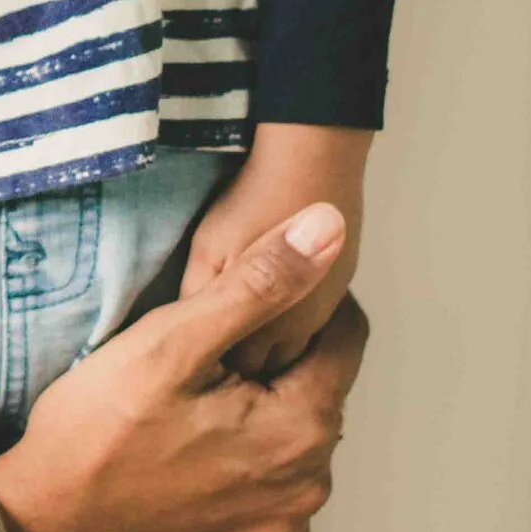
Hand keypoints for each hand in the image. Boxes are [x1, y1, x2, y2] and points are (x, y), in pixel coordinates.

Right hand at [0, 205, 363, 531]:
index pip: (344, 340)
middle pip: (314, 400)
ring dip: (256, 433)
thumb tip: (328, 229)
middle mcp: (306, 493)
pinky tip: (182, 475)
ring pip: (288, 456)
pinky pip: (263, 509)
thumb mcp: (168, 343)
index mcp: (301, 430)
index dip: (300, 308)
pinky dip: (237, 487)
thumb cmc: (92, 439)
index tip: (246, 304)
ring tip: (183, 423)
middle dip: (273, 375)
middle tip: (197, 368)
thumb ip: (258, 285)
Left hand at [182, 125, 369, 373]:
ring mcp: (327, 305)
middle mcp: (303, 326)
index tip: (202, 368)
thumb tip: (190, 333)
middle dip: (251, 367)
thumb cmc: (250, 206)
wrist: (312, 160)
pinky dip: (296, 321)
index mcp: (268, 325)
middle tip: (224, 360)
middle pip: (274, 366)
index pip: (242, 370)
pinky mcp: (340, 282)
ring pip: (300, 346)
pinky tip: (283, 308)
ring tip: (252, 339)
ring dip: (278, 347)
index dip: (223, 369)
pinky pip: (317, 320)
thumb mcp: (207, 254)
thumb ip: (201, 300)